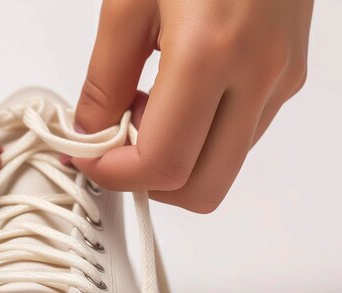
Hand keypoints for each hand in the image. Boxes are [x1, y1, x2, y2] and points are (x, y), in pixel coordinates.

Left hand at [74, 0, 312, 212]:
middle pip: (203, 188)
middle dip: (150, 182)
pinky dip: (201, 136)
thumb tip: (90, 134)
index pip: (164, 164)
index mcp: (211, 52)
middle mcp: (259, 75)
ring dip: (177, 159)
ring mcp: (281, 79)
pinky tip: (179, 96)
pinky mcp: (289, 75)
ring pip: (224, 167)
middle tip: (117, 146)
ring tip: (147, 108)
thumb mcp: (127, 2)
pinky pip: (240, 136)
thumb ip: (103, 81)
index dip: (115, 174)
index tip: (88, 157)